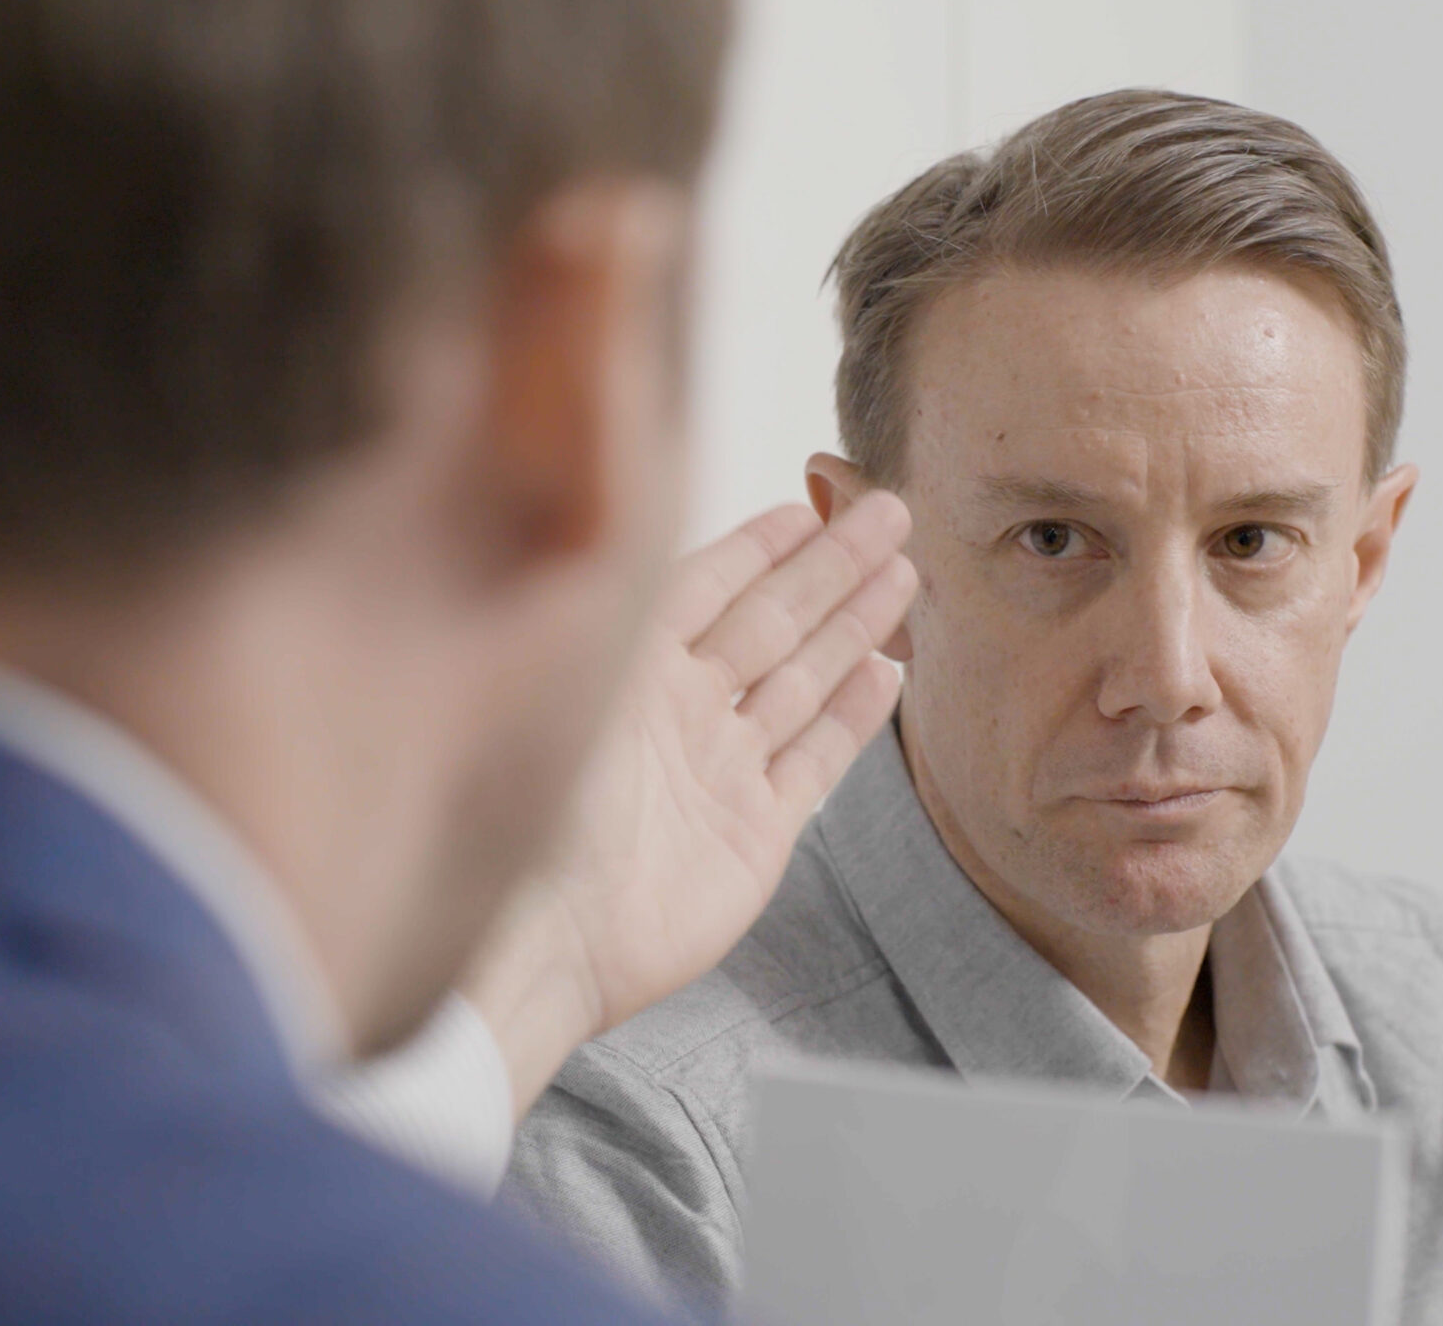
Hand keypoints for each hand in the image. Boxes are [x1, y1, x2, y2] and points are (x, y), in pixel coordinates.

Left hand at [462, 493, 915, 1113]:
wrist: (547, 939)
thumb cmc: (539, 809)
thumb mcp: (573, 681)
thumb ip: (620, 602)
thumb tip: (625, 505)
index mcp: (628, 669)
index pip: (706, 585)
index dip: (759, 545)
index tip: (808, 503)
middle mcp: (678, 713)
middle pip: (771, 622)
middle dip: (831, 567)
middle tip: (890, 516)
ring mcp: (719, 773)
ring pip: (802, 681)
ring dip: (852, 627)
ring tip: (903, 575)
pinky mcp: (754, 834)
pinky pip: (816, 761)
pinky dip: (854, 718)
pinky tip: (886, 674)